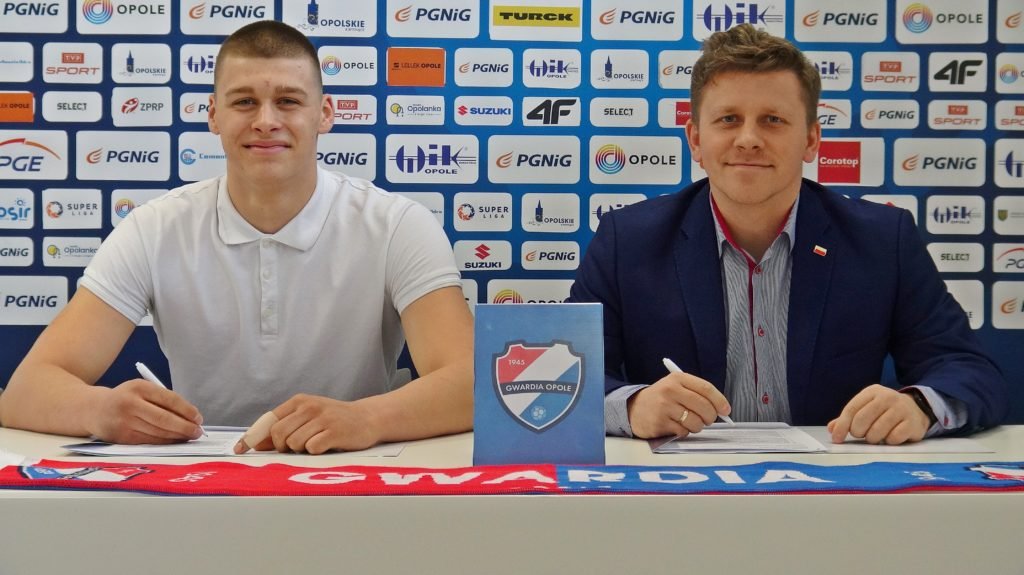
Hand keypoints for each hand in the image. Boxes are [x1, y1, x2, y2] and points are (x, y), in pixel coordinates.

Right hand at [87, 379, 203, 443]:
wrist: (93, 409)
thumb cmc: (126, 399)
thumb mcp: (142, 390)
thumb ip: (163, 400)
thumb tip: (190, 416)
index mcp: (138, 387)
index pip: (169, 399)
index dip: (187, 410)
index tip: (198, 418)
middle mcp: (130, 404)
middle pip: (164, 419)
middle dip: (185, 427)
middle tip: (198, 432)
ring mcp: (124, 422)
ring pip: (157, 432)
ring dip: (177, 437)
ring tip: (189, 437)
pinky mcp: (121, 437)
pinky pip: (149, 441)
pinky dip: (164, 442)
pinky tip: (174, 441)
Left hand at [247, 394, 379, 454]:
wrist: (368, 418)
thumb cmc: (334, 420)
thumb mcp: (308, 417)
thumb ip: (284, 427)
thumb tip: (256, 444)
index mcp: (299, 402)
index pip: (268, 420)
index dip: (252, 437)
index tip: (239, 449)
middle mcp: (309, 407)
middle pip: (277, 435)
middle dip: (283, 446)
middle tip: (298, 446)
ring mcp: (322, 419)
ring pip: (294, 444)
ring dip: (301, 450)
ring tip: (316, 443)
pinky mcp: (334, 432)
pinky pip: (311, 449)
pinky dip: (315, 452)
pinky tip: (326, 445)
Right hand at [627, 372, 730, 438]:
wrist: (633, 408)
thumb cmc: (661, 399)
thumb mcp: (675, 387)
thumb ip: (697, 394)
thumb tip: (722, 409)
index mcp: (677, 378)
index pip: (706, 388)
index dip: (719, 401)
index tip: (726, 410)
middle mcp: (670, 390)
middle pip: (704, 407)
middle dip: (710, 417)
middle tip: (708, 420)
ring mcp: (664, 407)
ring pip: (695, 422)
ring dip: (697, 426)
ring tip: (688, 423)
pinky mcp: (659, 423)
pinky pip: (683, 432)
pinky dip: (683, 432)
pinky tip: (675, 426)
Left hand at [828, 384, 930, 444]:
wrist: (916, 409)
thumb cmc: (885, 411)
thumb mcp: (866, 409)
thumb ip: (848, 418)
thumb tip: (832, 429)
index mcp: (872, 392)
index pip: (852, 409)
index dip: (842, 425)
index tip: (837, 438)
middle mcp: (887, 397)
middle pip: (862, 420)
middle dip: (858, 432)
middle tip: (862, 435)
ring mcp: (901, 409)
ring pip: (877, 431)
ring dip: (873, 439)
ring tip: (876, 436)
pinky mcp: (912, 423)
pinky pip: (893, 438)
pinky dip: (889, 441)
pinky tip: (891, 436)